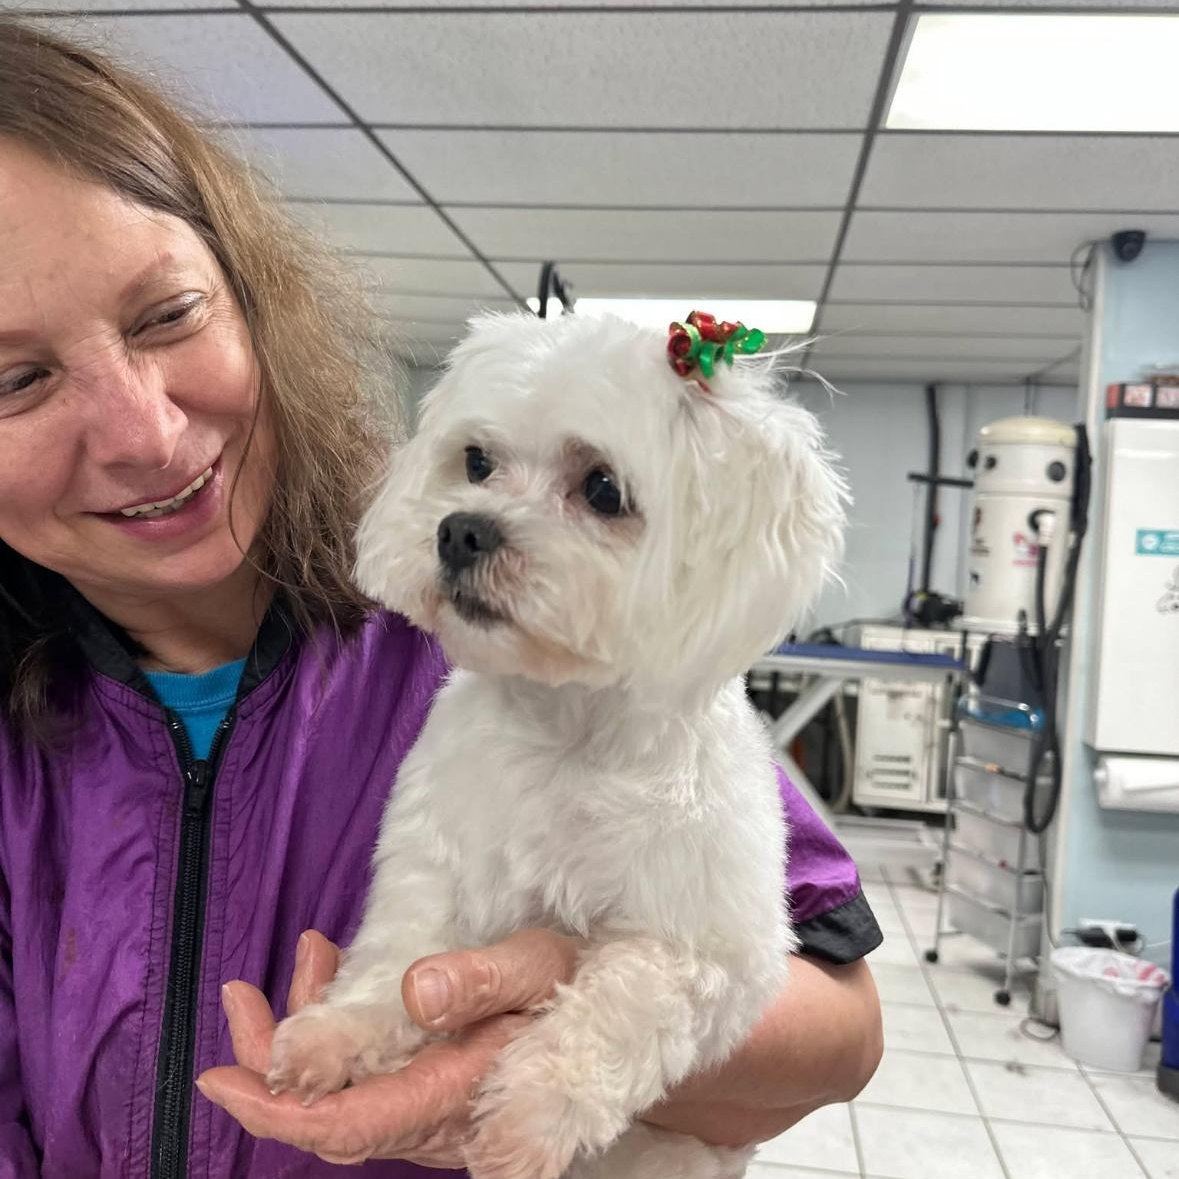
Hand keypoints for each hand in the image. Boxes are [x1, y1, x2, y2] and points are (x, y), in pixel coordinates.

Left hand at [197, 928, 580, 1166]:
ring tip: (307, 955)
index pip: (344, 1123)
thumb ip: (484, 981)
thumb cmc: (585, 990)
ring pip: (344, 1091)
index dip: (275, 1107)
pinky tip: (343, 970)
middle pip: (327, 1113)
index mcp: (452, 1094)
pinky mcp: (434, 1086)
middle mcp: (432, 1115)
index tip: (219, 1077)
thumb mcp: (541, 968)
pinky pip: (371, 1074)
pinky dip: (343, 1026)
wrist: (626, 1028)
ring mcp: (431, 1106)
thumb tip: (418, 990)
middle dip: (272, 1061)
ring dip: (308, 1032)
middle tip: (239, 996)